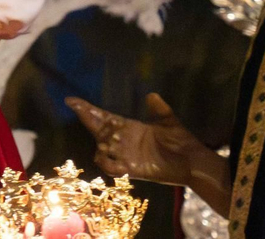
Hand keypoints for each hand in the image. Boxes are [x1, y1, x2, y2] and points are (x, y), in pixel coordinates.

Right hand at [68, 93, 205, 186]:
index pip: (105, 117)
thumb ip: (160, 109)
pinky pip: (113, 168)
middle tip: (80, 110)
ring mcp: (126, 155)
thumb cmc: (180, 141)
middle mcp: (124, 141)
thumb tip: (151, 95)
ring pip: (102, 150)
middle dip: (88, 120)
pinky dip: (108, 164)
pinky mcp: (133, 169)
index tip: (72, 100)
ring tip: (103, 141)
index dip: (88, 109)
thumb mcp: (169, 121)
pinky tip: (107, 159)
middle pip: (99, 130)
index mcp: (130, 127)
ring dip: (99, 145)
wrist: (192, 162)